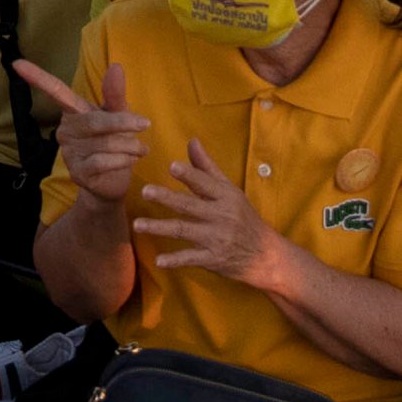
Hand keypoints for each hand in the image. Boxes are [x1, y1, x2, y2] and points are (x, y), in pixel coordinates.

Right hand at [14, 56, 145, 202]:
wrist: (114, 183)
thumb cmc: (116, 142)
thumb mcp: (119, 115)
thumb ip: (115, 94)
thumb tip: (116, 66)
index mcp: (73, 111)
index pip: (55, 91)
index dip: (37, 77)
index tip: (16, 63)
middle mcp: (66, 130)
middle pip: (95, 121)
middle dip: (123, 122)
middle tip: (145, 124)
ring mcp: (69, 152)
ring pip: (104, 143)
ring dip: (129, 145)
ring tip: (140, 148)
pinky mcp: (77, 172)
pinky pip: (103, 161)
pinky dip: (123, 159)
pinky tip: (131, 160)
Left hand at [128, 138, 294, 291]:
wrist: (264, 254)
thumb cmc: (242, 217)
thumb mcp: (229, 190)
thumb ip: (207, 167)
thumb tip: (192, 141)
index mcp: (226, 196)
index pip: (205, 183)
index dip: (189, 174)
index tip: (172, 166)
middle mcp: (222, 216)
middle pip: (190, 205)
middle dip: (167, 198)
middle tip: (145, 191)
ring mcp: (217, 238)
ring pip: (184, 230)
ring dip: (160, 227)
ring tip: (137, 225)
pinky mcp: (213, 259)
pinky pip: (191, 258)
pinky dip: (175, 260)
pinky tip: (158, 260)